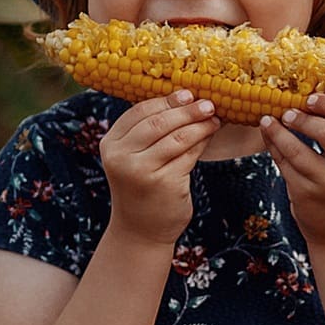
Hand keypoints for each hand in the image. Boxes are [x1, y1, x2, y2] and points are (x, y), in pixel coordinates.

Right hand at [99, 90, 218, 245]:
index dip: (165, 100)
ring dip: (200, 125)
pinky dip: (202, 142)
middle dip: (186, 110)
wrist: (140, 230)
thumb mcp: (133, 158)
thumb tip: (184, 98)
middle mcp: (122, 157)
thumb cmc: (141, 187)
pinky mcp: (165, 184)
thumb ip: (147, 132)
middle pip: (159, 122)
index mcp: (110, 145)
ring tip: (214, 119)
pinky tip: (210, 136)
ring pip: (178, 137)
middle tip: (208, 103)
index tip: (188, 93)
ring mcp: (142, 171)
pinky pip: (189, 155)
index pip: (139, 112)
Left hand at [261, 93, 324, 245]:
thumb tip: (312, 97)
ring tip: (268, 120)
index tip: (312, 98)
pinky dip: (273, 148)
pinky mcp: (305, 195)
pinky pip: (284, 165)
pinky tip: (268, 137)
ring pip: (297, 150)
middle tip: (289, 111)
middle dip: (303, 118)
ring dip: (278, 131)